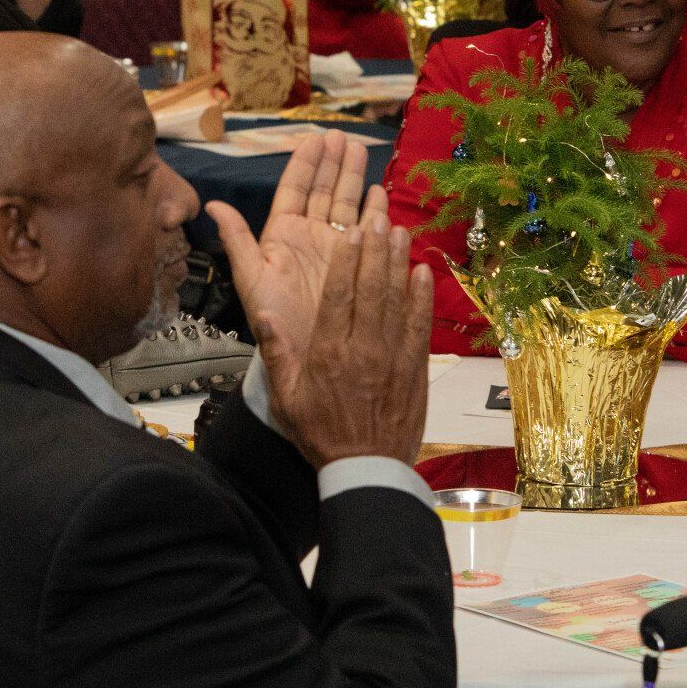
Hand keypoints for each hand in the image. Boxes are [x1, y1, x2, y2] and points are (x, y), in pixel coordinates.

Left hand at [206, 128, 374, 407]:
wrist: (305, 360)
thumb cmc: (274, 322)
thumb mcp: (251, 280)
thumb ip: (236, 241)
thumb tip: (210, 206)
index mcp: (282, 236)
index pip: (294, 190)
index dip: (305, 163)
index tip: (315, 138)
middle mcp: (310, 238)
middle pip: (323, 191)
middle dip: (333, 162)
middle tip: (342, 137)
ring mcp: (335, 250)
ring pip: (346, 205)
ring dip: (354, 178)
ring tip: (360, 151)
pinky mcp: (357, 265)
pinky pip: (366, 231)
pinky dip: (374, 211)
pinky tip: (379, 193)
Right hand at [268, 207, 433, 467]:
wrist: (367, 469)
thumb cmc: (321, 434)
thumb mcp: (287, 398)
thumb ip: (277, 353)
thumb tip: (264, 314)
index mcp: (328, 353)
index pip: (338, 296)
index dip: (345, 261)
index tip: (349, 233)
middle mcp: (362, 348)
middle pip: (369, 289)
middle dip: (374, 251)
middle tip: (378, 218)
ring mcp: (392, 357)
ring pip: (396, 301)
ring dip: (398, 265)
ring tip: (400, 232)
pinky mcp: (414, 368)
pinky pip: (418, 326)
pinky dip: (421, 298)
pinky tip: (422, 272)